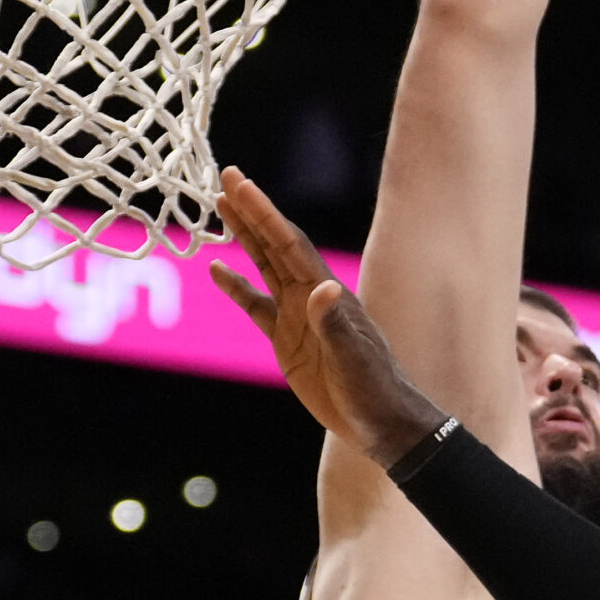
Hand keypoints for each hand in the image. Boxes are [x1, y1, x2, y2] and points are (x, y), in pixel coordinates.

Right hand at [210, 170, 445, 465]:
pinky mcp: (286, 341)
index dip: (264, 212)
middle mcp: (310, 296)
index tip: (239, 184)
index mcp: (326, 293)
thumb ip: (334, 324)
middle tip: (226, 176)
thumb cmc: (374, 389)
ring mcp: (297, 316)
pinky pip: (255, 306)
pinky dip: (237, 287)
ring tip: (220, 207)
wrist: (381, 423)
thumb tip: (322, 288)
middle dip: (251, 211)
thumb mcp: (352, 358)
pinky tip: (218, 270)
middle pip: (275, 244)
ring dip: (245, 237)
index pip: (289, 243)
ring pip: (264, 266)